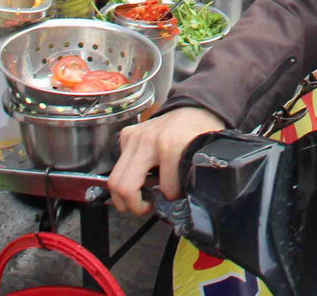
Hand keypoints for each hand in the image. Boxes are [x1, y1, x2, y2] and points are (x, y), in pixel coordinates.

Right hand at [107, 106, 226, 214]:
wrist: (193, 108)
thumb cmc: (198, 134)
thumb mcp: (201, 156)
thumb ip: (193, 178)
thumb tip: (182, 204)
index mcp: (171, 145)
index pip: (164, 189)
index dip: (170, 199)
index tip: (173, 199)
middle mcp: (148, 140)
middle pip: (124, 186)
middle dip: (135, 206)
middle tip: (146, 208)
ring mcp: (134, 136)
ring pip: (115, 180)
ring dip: (125, 196)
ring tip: (141, 197)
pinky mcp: (127, 135)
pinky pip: (118, 166)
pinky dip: (126, 177)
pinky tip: (141, 176)